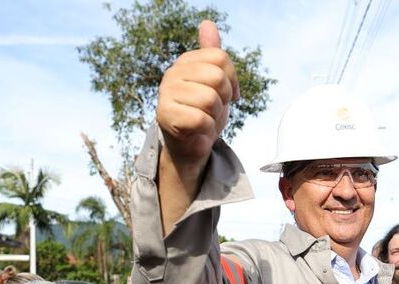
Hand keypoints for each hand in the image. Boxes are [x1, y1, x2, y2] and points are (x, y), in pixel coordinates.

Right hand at [157, 20, 239, 166]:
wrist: (189, 145)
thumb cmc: (203, 112)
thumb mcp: (213, 81)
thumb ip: (212, 54)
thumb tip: (207, 23)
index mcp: (185, 62)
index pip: (221, 58)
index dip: (232, 79)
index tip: (228, 94)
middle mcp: (172, 73)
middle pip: (217, 77)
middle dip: (224, 98)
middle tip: (214, 109)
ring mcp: (166, 93)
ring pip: (210, 99)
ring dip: (214, 115)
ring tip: (204, 118)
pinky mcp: (165, 116)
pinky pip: (201, 119)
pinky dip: (206, 130)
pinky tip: (197, 130)